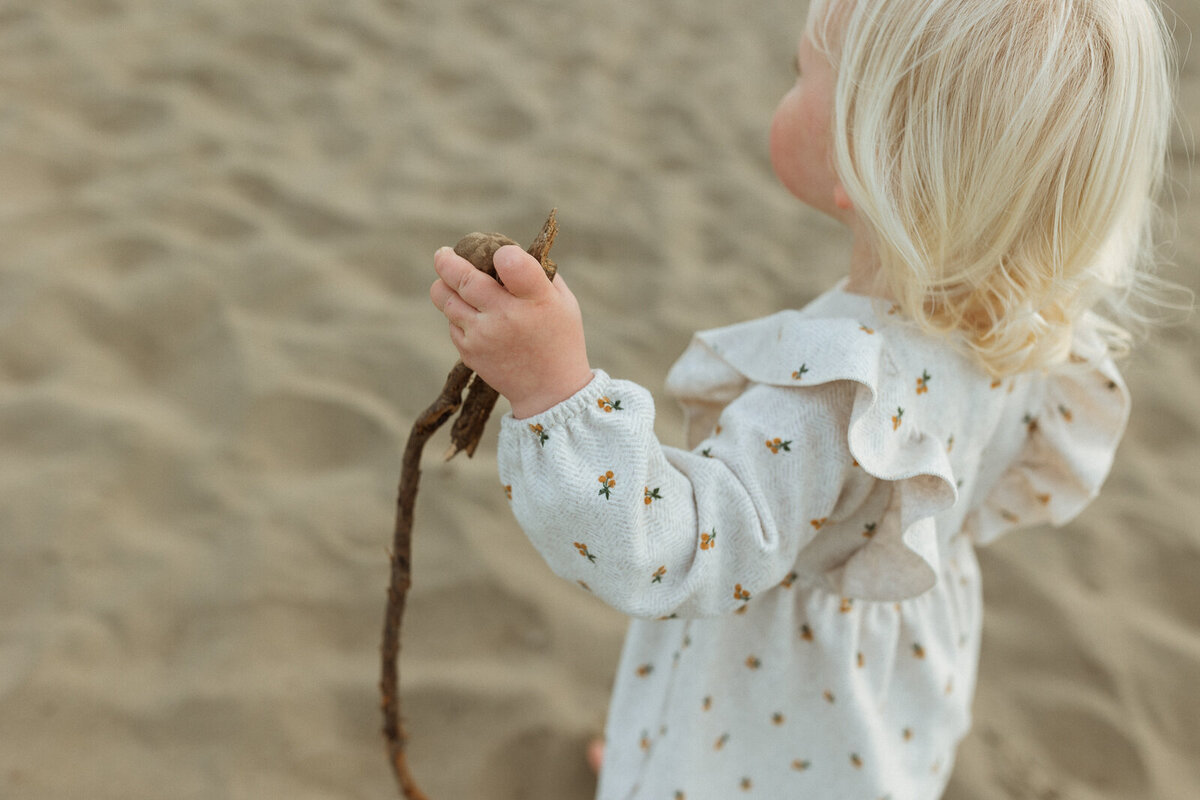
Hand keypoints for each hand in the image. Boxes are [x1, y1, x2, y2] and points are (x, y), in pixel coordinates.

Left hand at [430, 244, 592, 418]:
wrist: (551, 391)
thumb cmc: (560, 338)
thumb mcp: (563, 301)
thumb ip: (539, 272)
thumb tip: (506, 249)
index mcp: (536, 300)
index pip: (510, 263)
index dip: (500, 251)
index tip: (499, 253)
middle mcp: (507, 316)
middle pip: (463, 277)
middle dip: (447, 260)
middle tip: (444, 254)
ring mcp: (484, 335)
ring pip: (445, 299)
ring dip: (444, 285)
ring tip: (449, 280)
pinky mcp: (469, 351)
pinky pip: (451, 322)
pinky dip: (457, 314)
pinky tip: (471, 315)